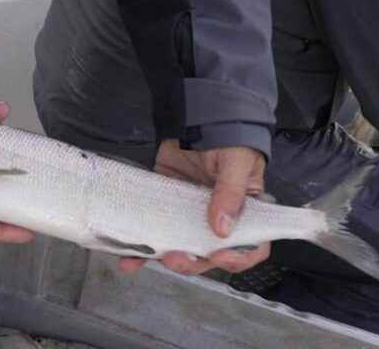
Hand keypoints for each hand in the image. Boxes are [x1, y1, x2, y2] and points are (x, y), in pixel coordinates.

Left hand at [119, 140, 269, 274]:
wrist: (197, 117)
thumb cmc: (228, 138)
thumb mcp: (236, 162)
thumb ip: (231, 192)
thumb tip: (222, 228)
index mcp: (244, 213)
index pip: (249, 247)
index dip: (237, 259)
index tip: (219, 256)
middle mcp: (218, 220)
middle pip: (209, 255)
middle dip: (193, 261)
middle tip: (177, 257)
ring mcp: (189, 217)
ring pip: (180, 249)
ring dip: (167, 259)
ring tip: (154, 257)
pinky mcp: (164, 209)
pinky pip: (154, 234)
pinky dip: (141, 250)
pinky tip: (129, 260)